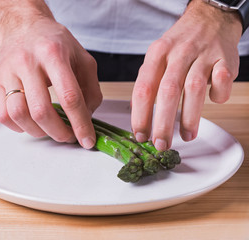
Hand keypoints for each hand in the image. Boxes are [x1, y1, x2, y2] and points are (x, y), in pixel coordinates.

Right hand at [0, 10, 101, 148]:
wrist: (23, 27)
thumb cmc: (53, 43)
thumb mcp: (82, 59)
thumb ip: (90, 90)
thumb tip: (86, 118)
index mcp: (53, 53)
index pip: (69, 96)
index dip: (81, 124)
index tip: (87, 140)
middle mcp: (27, 62)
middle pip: (41, 111)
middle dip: (59, 132)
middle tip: (68, 136)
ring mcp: (8, 73)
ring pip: (19, 115)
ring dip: (38, 132)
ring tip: (50, 129)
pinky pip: (4, 115)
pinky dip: (20, 127)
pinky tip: (32, 123)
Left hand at [131, 0, 241, 149]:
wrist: (209, 19)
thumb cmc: (180, 45)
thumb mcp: (156, 57)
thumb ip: (147, 82)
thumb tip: (136, 112)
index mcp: (157, 54)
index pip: (143, 88)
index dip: (140, 115)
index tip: (140, 134)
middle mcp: (178, 53)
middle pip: (167, 92)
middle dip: (162, 123)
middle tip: (160, 144)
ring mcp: (203, 55)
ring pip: (193, 89)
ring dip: (189, 118)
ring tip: (185, 136)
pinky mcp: (224, 59)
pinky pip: (221, 82)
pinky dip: (218, 96)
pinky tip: (214, 103)